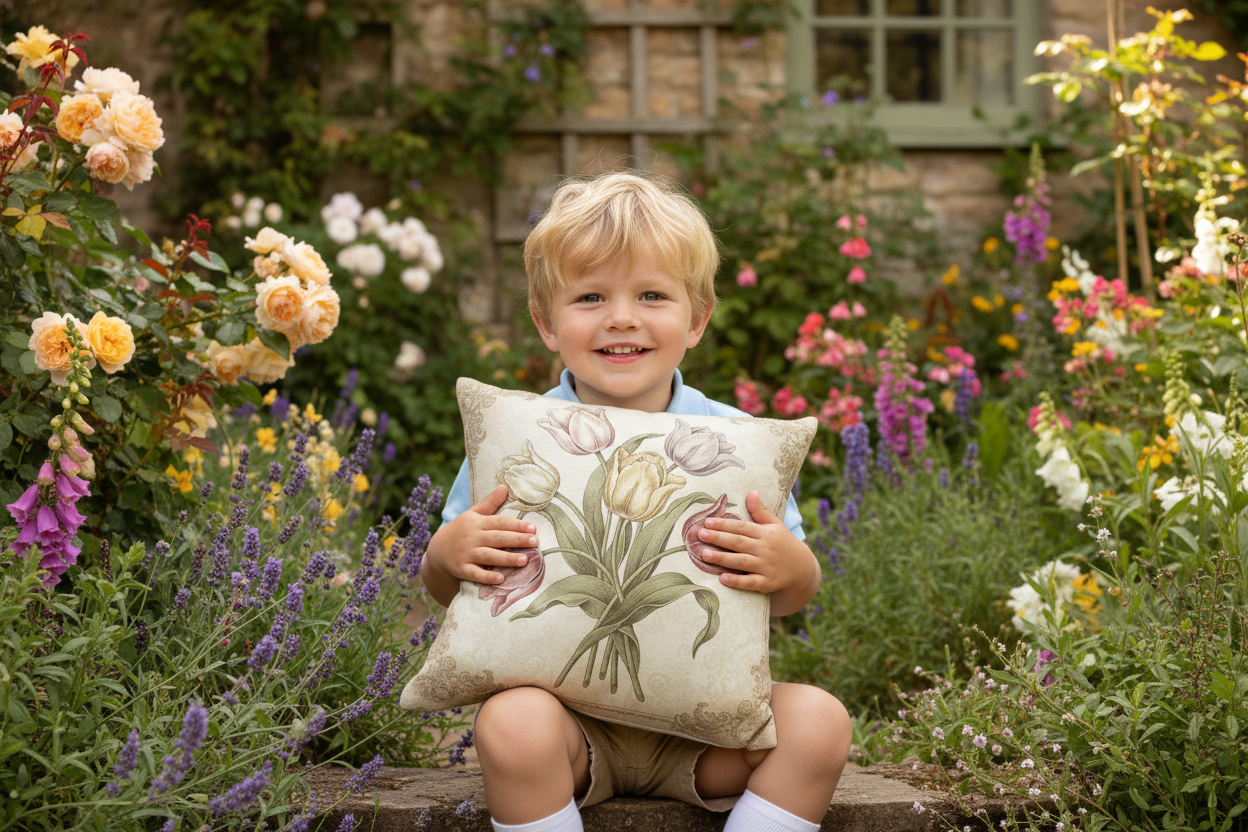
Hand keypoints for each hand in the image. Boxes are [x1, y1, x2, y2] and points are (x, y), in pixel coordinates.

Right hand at [421, 484, 538, 606]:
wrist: (437, 550)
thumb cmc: (461, 530)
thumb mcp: (472, 514)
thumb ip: (490, 502)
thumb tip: (504, 486)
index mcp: (477, 522)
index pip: (499, 522)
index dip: (516, 525)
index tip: (533, 528)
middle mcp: (472, 537)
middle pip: (497, 538)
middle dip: (516, 540)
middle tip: (535, 542)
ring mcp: (466, 554)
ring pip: (488, 556)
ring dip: (507, 558)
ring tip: (525, 560)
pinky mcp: (461, 569)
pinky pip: (475, 573)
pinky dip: (487, 577)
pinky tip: (501, 579)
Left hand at [693, 491, 820, 615]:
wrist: (803, 568)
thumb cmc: (784, 543)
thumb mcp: (776, 525)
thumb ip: (761, 511)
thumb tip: (751, 492)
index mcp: (766, 533)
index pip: (742, 527)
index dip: (724, 524)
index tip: (707, 521)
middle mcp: (765, 549)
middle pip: (739, 542)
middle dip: (718, 538)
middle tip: (700, 534)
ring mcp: (766, 567)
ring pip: (741, 561)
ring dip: (722, 558)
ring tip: (704, 554)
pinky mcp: (767, 583)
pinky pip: (750, 582)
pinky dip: (737, 581)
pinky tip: (722, 578)